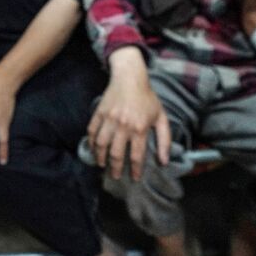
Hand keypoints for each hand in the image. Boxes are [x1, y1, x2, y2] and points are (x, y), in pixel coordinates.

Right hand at [88, 48, 170, 180]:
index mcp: (139, 128)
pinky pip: (92, 131)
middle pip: (116, 154)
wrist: (130, 77)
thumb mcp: (161, 117)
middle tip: (115, 176)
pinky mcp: (99, 113)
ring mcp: (109, 119)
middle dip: (115, 168)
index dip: (135, 170)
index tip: (134, 178)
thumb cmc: (148, 98)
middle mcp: (123, 126)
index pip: (136, 156)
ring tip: (102, 165)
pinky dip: (91, 142)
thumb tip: (164, 161)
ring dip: (100, 158)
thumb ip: (164, 140)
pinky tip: (93, 149)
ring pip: (101, 144)